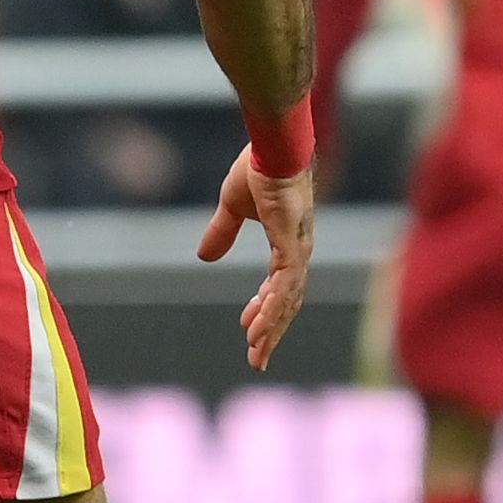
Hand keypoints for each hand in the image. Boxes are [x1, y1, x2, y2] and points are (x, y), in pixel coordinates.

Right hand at [194, 148, 316, 371]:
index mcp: (287, 242)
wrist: (271, 145)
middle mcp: (298, 250)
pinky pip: (284, 284)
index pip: (279, 286)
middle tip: (256, 357)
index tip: (247, 328)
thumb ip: (222, 233)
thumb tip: (204, 257)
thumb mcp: (232, 207)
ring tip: (257, 352)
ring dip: (271, 327)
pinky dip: (272, 308)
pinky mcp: (292, 244)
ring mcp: (297, 247)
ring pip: (287, 299)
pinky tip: (260, 326)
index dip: (263, 309)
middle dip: (271, 330)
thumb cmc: (258, 168)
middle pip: (288, 300)